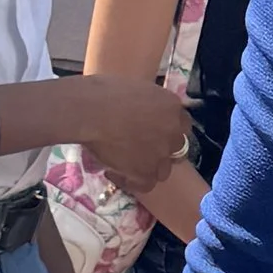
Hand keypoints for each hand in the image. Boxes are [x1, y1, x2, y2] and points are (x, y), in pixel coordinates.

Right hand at [71, 73, 191, 199]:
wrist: (90, 110)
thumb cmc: (104, 91)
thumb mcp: (137, 88)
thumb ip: (148, 104)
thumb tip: (143, 113)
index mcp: (172, 106)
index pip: (182, 124)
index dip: (167, 131)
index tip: (153, 133)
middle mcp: (174, 130)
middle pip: (176, 148)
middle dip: (160, 150)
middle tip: (139, 149)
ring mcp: (162, 153)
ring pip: (163, 169)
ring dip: (147, 167)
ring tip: (124, 164)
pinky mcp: (146, 171)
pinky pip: (146, 185)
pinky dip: (130, 181)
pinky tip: (113, 173)